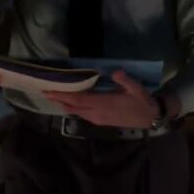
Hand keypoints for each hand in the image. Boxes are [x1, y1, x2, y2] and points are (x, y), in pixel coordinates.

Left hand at [44, 70, 158, 128]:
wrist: (150, 117)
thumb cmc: (142, 101)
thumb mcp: (136, 88)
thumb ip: (125, 80)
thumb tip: (115, 71)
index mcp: (104, 104)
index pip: (78, 100)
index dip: (62, 96)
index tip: (49, 91)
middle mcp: (97, 113)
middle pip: (73, 107)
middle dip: (58, 100)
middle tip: (43, 93)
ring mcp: (98, 119)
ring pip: (76, 112)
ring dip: (64, 105)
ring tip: (53, 97)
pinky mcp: (100, 121)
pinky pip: (82, 115)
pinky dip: (72, 108)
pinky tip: (69, 104)